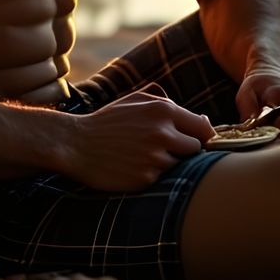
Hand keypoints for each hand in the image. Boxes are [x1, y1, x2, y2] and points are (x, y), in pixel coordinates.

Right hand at [60, 91, 214, 191]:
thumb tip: (204, 119)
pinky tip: (133, 167)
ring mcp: (154, 157)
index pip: (204, 128)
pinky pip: (161, 179)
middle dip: (185, 150)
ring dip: (167, 163)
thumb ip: (169, 105)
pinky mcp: (144, 178)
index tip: (194, 141)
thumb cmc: (109, 122)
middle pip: (197, 148)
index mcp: (163, 109)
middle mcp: (163, 132)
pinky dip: (152, 175)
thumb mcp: (137, 101)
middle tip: (166, 150)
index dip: (201, 136)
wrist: (75, 144)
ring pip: (180, 165)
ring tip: (143, 157)